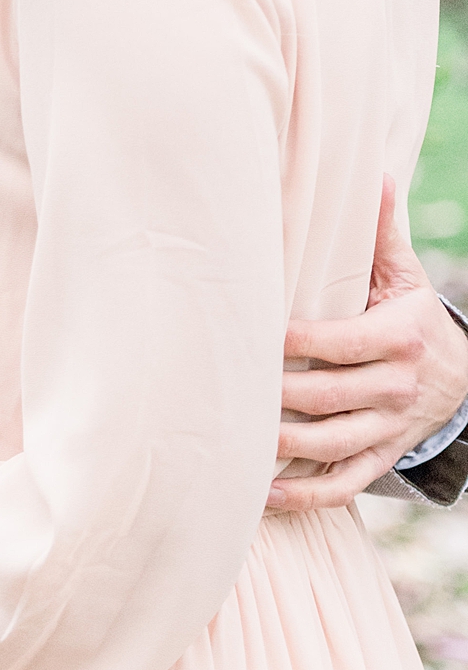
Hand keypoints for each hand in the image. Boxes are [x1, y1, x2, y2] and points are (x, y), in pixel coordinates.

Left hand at [269, 177, 467, 511]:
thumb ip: (382, 233)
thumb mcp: (405, 277)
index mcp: (399, 339)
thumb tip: (375, 174)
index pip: (337, 344)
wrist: (465, 376)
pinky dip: (307, 495)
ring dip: (282, 447)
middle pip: (328, 397)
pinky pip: (346, 483)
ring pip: (332, 444)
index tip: (252, 338)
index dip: (294, 344)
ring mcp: (390, 427)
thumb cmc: (413, 316)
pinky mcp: (384, 455)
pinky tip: (266, 494)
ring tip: (237, 443)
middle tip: (226, 389)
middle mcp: (396, 388)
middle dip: (277, 397)